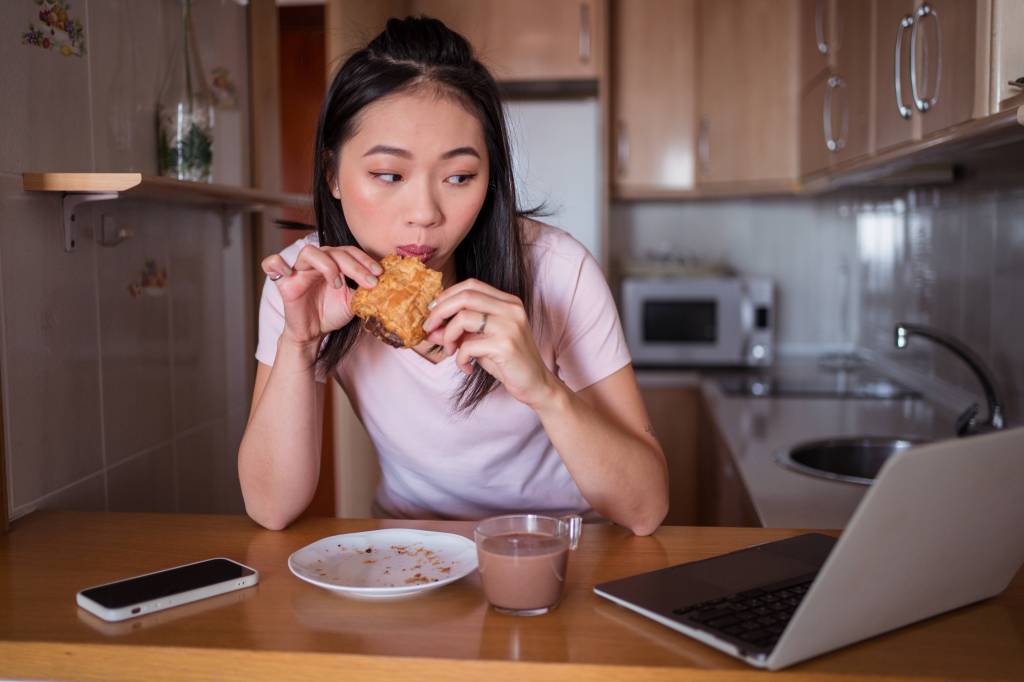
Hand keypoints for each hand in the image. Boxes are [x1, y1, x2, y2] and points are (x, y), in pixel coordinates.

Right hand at [261, 245, 381, 348]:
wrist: (314, 333)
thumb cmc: (331, 313)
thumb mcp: (354, 301)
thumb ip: (364, 290)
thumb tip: (386, 282)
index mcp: (334, 263)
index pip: (349, 252)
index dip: (365, 260)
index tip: (379, 274)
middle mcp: (317, 262)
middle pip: (334, 251)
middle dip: (355, 266)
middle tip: (370, 282)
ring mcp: (299, 270)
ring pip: (309, 252)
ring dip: (327, 265)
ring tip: (337, 284)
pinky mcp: (284, 283)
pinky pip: (272, 264)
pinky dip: (277, 264)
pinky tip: (289, 272)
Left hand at [422, 279, 558, 406]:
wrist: (536, 385)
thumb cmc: (508, 362)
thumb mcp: (480, 343)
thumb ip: (459, 333)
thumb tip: (431, 330)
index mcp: (508, 302)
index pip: (471, 285)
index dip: (447, 295)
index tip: (433, 311)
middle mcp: (511, 309)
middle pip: (465, 296)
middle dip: (440, 311)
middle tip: (429, 328)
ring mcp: (510, 326)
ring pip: (463, 317)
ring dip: (448, 336)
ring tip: (450, 351)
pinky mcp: (506, 346)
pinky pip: (468, 346)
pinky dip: (459, 358)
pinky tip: (466, 367)